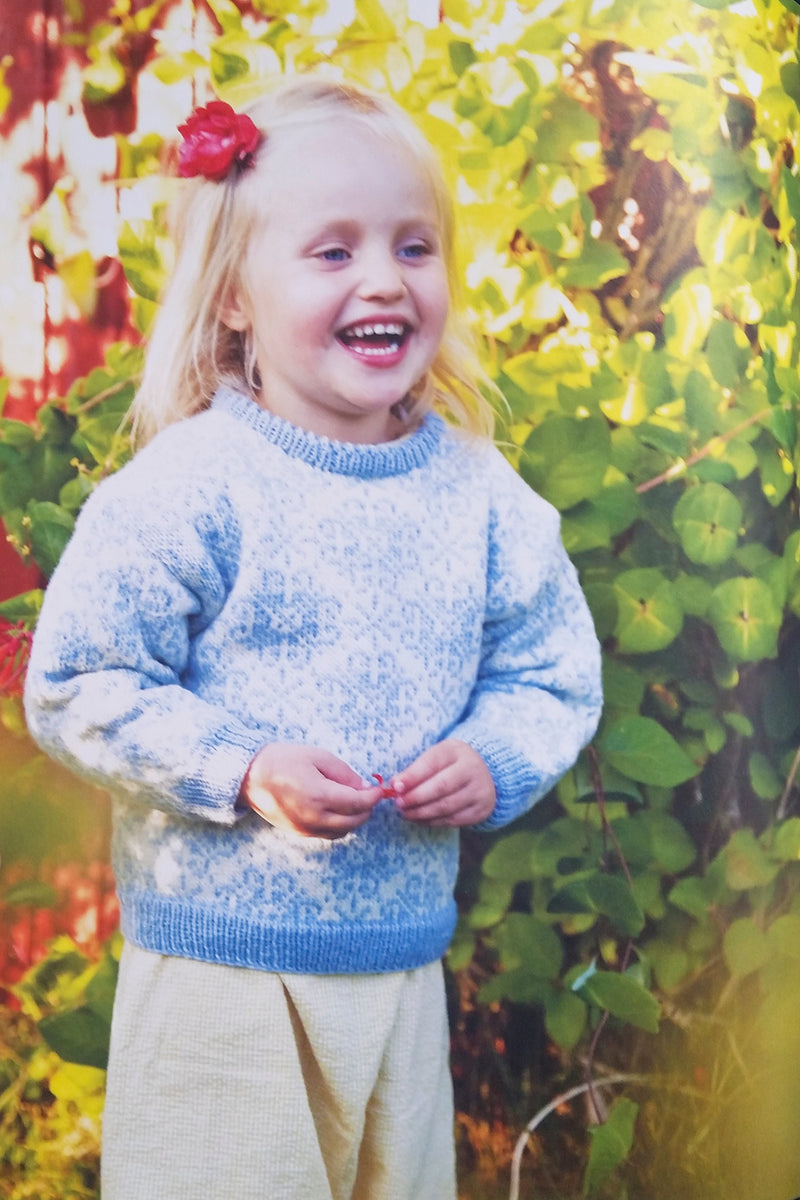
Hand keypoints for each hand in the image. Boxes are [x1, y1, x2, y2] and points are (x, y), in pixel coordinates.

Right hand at [240, 744, 380, 837]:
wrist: (250, 776)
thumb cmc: (284, 760)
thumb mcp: (318, 757)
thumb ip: (344, 774)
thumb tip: (363, 787)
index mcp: (320, 796)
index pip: (358, 803)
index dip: (373, 797)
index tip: (379, 790)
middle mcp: (314, 817)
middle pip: (354, 821)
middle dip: (366, 809)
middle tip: (369, 795)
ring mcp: (306, 828)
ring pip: (343, 831)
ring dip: (354, 819)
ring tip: (354, 802)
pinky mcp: (299, 833)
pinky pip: (328, 834)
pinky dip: (340, 825)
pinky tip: (338, 811)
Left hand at [391, 739, 495, 827]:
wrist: (483, 775)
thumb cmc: (450, 765)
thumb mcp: (435, 758)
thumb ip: (415, 770)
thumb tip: (394, 786)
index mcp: (456, 751)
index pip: (432, 763)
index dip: (413, 776)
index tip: (395, 787)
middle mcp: (472, 769)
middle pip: (441, 786)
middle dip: (416, 797)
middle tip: (399, 803)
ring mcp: (479, 790)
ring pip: (446, 806)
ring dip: (421, 812)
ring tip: (406, 813)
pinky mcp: (480, 810)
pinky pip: (452, 820)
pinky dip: (432, 821)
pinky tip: (419, 819)